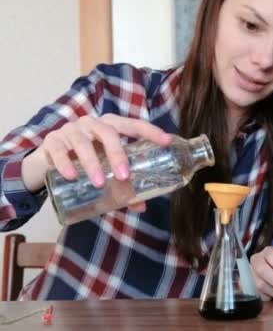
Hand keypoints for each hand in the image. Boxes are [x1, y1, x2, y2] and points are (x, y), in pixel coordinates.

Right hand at [22, 114, 171, 205]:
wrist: (49, 160)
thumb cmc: (86, 161)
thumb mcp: (104, 169)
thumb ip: (121, 185)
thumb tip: (141, 205)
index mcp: (111, 126)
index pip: (133, 124)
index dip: (150, 131)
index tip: (166, 142)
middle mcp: (92, 124)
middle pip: (108, 132)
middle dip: (118, 153)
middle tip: (124, 176)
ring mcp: (71, 130)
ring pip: (83, 142)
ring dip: (92, 163)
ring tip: (99, 183)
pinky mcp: (52, 141)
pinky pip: (59, 150)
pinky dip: (66, 163)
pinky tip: (73, 176)